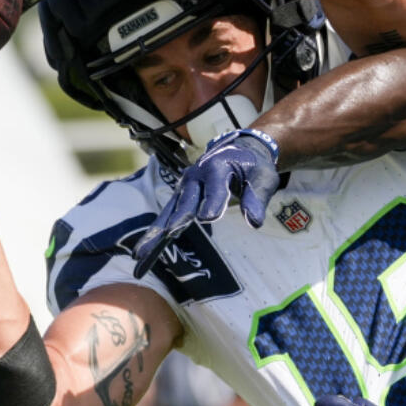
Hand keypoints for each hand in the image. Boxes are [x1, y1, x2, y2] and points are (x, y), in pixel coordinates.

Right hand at [132, 129, 280, 277]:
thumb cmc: (252, 166)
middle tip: (170, 233)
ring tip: (142, 253)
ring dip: (156, 232)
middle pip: (187, 200)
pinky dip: (156, 233)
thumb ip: (257, 198)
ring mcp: (185, 187)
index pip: (216, 187)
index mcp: (218, 167)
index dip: (213, 201)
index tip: (208, 217)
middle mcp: (196, 176)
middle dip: (179, 217)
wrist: (238, 152)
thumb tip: (255, 222)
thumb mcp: (263, 178)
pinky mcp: (180, 197)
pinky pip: (167, 216)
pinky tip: (144, 252)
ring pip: (170, 211)